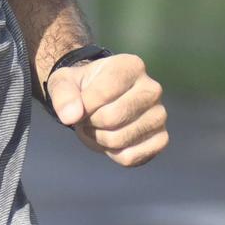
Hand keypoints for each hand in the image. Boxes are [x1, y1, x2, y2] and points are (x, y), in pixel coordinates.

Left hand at [47, 52, 167, 166]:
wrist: (99, 102)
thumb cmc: (83, 87)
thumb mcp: (64, 82)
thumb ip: (63, 94)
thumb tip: (71, 116)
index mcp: (132, 66)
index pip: (102, 93)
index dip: (83, 105)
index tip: (79, 102)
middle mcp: (152, 88)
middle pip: (112, 118)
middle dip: (90, 122)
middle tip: (87, 117)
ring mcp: (159, 115)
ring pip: (120, 140)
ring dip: (99, 139)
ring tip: (98, 126)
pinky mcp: (161, 139)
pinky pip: (131, 158)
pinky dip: (113, 154)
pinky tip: (112, 140)